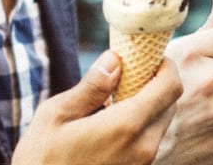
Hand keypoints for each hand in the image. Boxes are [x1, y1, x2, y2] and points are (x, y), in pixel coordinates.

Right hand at [13, 50, 180, 164]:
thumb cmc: (41, 159)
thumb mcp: (57, 115)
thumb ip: (92, 87)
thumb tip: (115, 59)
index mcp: (125, 127)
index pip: (170, 87)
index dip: (166, 66)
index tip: (149, 58)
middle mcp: (143, 148)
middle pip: (170, 105)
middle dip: (155, 85)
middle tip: (128, 76)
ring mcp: (142, 164)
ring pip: (161, 125)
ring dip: (148, 108)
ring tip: (114, 103)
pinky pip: (149, 143)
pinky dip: (140, 128)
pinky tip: (111, 126)